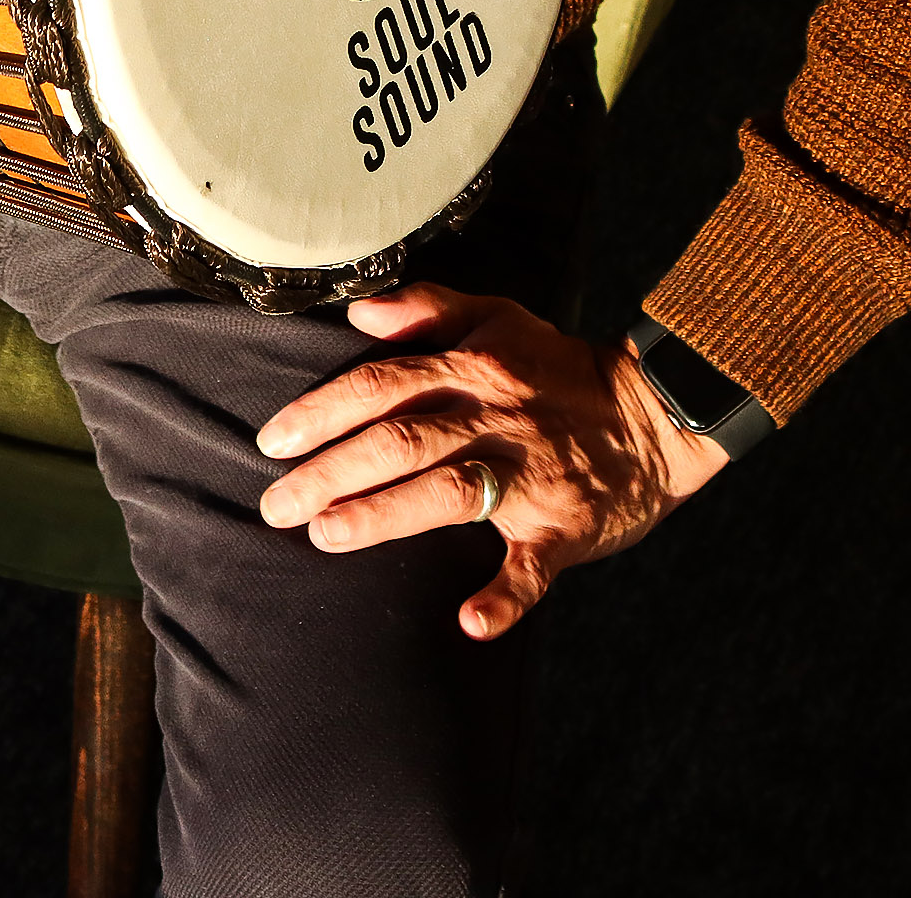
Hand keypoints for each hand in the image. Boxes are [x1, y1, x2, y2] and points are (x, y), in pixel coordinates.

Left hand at [255, 284, 730, 639]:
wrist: (659, 412)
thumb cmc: (558, 367)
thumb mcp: (495, 316)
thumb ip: (425, 308)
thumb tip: (359, 313)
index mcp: (469, 371)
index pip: (378, 386)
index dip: (321, 411)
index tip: (271, 440)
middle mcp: (492, 420)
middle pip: (398, 441)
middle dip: (329, 473)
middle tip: (275, 505)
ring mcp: (530, 476)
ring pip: (449, 493)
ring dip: (385, 517)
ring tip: (327, 536)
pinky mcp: (565, 528)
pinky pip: (534, 567)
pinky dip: (505, 597)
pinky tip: (470, 622)